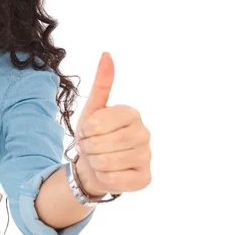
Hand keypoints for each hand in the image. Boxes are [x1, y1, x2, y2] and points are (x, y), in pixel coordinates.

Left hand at [72, 52, 151, 196]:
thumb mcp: (92, 108)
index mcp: (132, 113)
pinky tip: (108, 172)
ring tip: (98, 158)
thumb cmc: (93, 135)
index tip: (88, 131)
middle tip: (91, 147)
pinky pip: (115, 180)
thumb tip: (107, 54)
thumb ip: (102, 83)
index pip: (98, 122)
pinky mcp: (145, 178)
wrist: (93, 165)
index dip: (86, 129)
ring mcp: (147, 156)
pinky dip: (104, 177)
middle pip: (103, 143)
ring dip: (95, 162)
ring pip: (108, 162)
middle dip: (89, 147)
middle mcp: (145, 133)